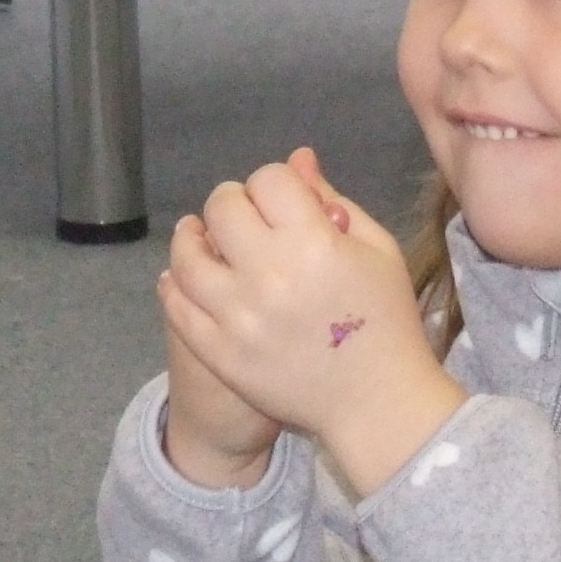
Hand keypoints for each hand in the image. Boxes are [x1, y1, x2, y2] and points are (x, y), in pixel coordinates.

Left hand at [159, 149, 461, 495]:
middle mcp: (269, 274)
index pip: (269, 180)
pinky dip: (174, 285)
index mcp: (314, 243)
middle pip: (222, 208)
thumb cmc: (386, 320)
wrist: (376, 402)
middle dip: (232, 204)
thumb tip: (297, 159)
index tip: (278, 201)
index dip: (273, 183)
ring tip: (200, 238)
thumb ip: (334, 200)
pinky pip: (178, 306)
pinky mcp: (219, 352)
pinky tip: (185, 278)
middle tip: (242, 219)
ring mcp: (237, 316)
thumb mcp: (376, 249)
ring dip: (191, 239)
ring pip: (186, 256)